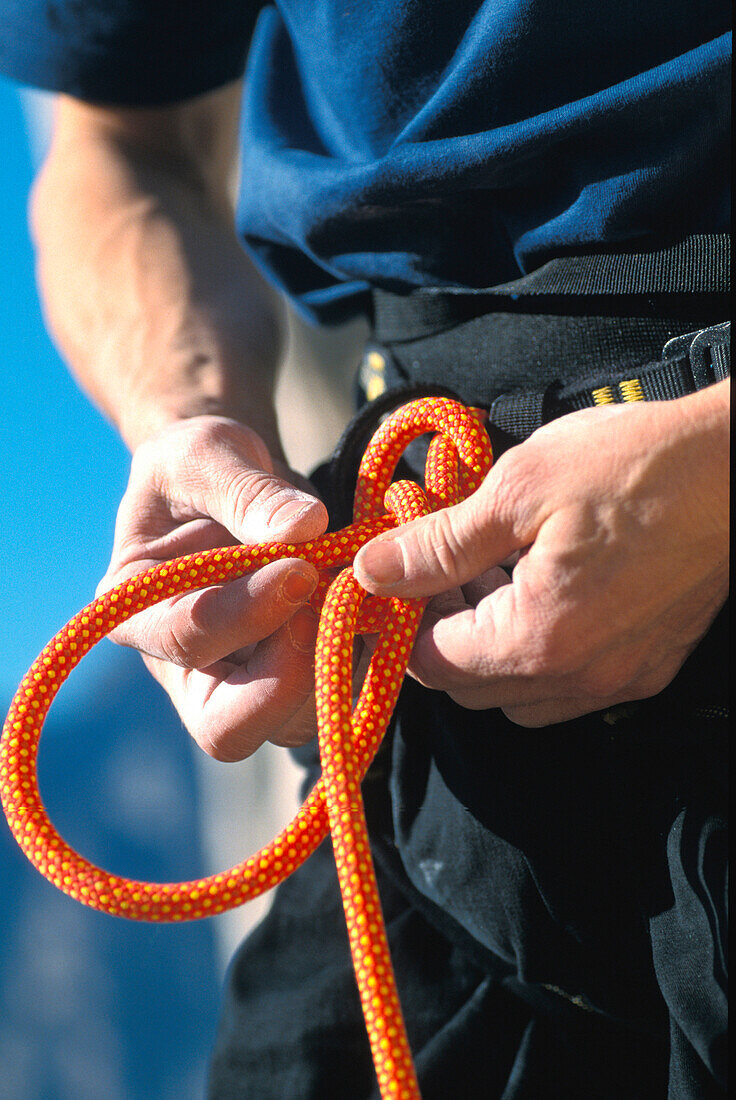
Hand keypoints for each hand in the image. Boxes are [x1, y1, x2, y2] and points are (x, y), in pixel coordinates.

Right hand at [98, 415, 329, 759]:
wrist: (228, 481)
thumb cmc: (202, 465)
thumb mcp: (210, 454)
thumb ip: (248, 491)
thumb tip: (305, 528)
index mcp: (136, 608)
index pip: (186, 639)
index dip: (247, 613)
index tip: (300, 568)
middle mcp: (180, 665)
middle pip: (227, 727)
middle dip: (289, 678)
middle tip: (325, 607)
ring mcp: (237, 682)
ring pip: (287, 726)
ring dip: (332, 670)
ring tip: (352, 595)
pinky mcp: (289, 680)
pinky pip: (330, 703)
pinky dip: (360, 664)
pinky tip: (369, 606)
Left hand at [354, 384, 728, 725]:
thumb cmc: (633, 466)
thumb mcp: (518, 489)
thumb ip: (439, 544)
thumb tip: (374, 571)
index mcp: (540, 639)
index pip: (434, 665)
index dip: (403, 623)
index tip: (398, 576)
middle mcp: (581, 677)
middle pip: (471, 689)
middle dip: (441, 634)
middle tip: (440, 569)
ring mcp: (620, 678)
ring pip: (519, 695)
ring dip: (487, 647)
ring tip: (489, 574)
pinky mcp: (648, 665)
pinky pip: (569, 685)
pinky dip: (536, 650)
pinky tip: (538, 589)